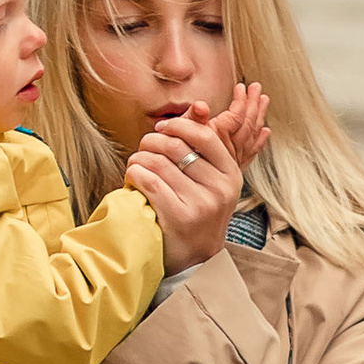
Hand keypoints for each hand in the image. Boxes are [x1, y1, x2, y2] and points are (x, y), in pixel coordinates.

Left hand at [124, 86, 267, 269]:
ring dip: (138, 158)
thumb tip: (196, 107)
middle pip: (177, 147)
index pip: (204, 135)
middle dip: (151, 141)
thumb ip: (203, 145)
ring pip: (158, 163)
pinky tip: (133, 178)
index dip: (178, 126)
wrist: (196, 257)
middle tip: (143, 147)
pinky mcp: (179, 217)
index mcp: (230, 174)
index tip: (162, 129)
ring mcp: (201, 204)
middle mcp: (219, 189)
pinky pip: (149, 182)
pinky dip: (135, 175)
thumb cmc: (198, 209)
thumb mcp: (211, 179)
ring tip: (136, 164)